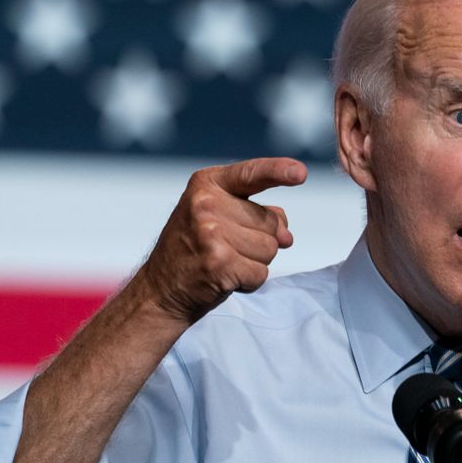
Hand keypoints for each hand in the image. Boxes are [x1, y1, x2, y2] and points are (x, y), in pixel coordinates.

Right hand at [136, 157, 305, 323]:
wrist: (160, 291)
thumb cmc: (194, 250)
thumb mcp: (218, 218)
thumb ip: (256, 214)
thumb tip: (286, 235)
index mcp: (206, 184)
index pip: (252, 174)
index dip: (279, 171)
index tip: (301, 172)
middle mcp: (206, 204)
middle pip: (270, 222)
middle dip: (259, 241)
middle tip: (224, 249)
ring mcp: (211, 233)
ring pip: (270, 249)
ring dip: (254, 262)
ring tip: (223, 262)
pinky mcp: (219, 263)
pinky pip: (261, 273)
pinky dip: (249, 281)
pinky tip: (224, 278)